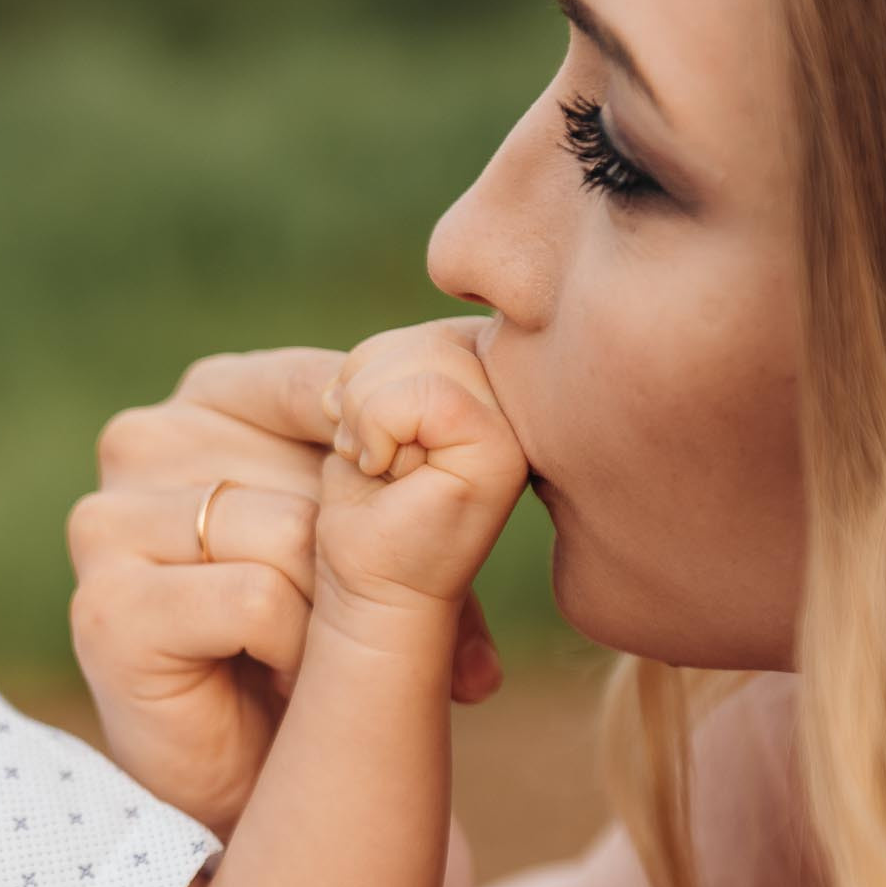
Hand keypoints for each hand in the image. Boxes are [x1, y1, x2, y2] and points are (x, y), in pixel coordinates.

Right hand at [70, 350, 502, 835]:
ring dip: (336, 616)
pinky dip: (294, 652)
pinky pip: (258, 599)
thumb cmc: (326, 643)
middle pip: (319, 470)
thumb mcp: (384, 535)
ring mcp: (107, 522)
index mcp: (208, 398)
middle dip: (379, 560)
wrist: (262, 782)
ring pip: (293, 535)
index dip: (400, 469)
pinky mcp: (106, 607)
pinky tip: (273, 682)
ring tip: (319, 660)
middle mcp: (142, 440)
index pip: (329, 383)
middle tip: (397, 634)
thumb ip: (416, 471)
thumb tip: (476, 434)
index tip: (422, 545)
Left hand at [315, 318, 527, 645]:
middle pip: (428, 335)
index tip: (363, 431)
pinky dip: (378, 427)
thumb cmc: (364, 509)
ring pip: (424, 356)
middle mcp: (522, 404)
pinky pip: (425, 395)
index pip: (430, 331)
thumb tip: (425, 296)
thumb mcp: (375, 413)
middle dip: (365, 386)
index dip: (374, 368)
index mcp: (499, 390)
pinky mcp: (501, 452)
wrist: (365, 589)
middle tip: (367, 451)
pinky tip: (384, 472)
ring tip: (377, 463)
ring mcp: (520, 426)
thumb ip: (404, 362)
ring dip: (367, 411)